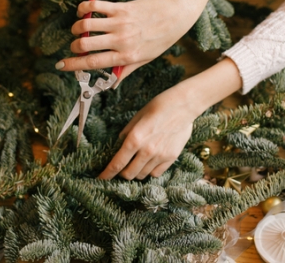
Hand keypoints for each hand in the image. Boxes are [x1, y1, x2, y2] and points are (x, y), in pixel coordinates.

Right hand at [56, 0, 229, 82]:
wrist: (175, 16)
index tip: (60, 66)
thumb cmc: (159, 40)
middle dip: (73, 46)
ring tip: (78, 29)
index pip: (93, 63)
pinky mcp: (120, 8)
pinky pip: (94, 6)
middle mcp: (121, 41)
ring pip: (86, 25)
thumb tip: (110, 84)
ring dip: (76, 27)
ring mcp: (120, 23)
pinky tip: (83, 12)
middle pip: (84, 44)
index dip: (73, 65)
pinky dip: (83, 8)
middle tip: (75, 46)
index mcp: (126, 57)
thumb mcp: (144, 60)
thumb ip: (124, 71)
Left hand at [99, 57, 241, 179]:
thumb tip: (119, 144)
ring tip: (136, 163)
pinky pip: (156, 173)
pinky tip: (149, 163)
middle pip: (129, 174)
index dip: (107, 174)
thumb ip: (127, 132)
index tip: (101, 178)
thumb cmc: (158, 107)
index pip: (117, 164)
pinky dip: (150, 171)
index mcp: (135, 139)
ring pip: (142, 175)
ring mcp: (160, 156)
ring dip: (136, 172)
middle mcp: (147, 151)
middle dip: (121, 174)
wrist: (183, 106)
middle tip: (121, 169)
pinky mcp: (171, 158)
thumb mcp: (137, 117)